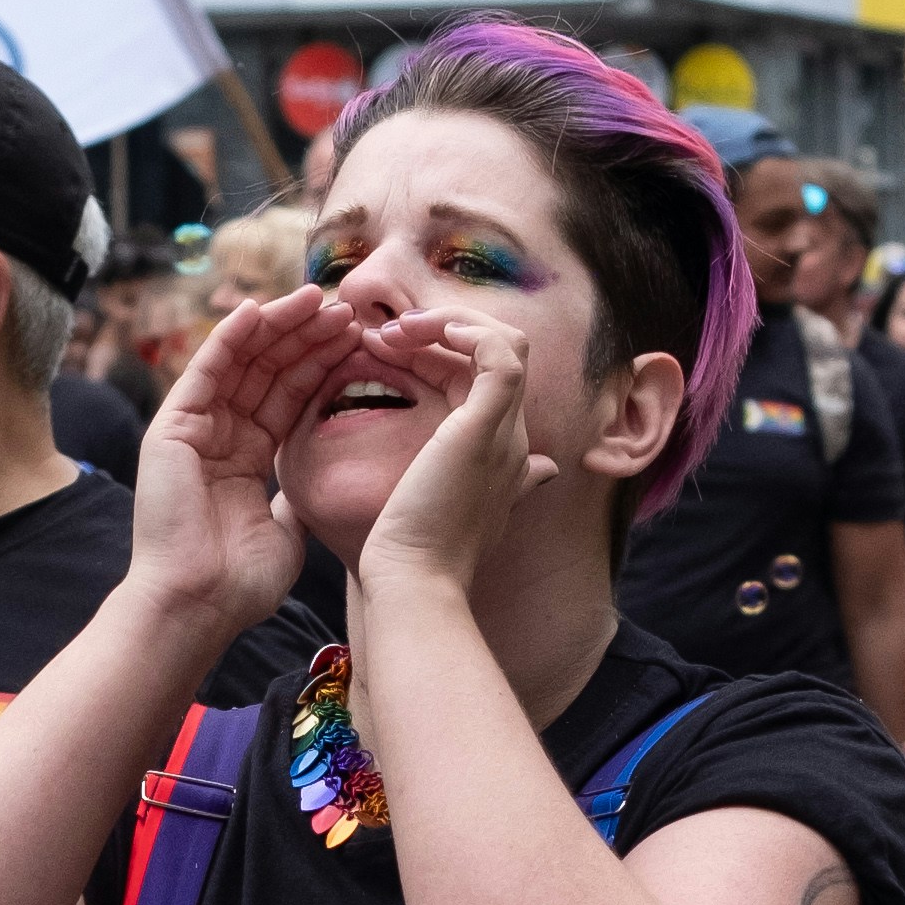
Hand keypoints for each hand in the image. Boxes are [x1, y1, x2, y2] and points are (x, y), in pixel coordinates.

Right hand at [129, 280, 349, 641]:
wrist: (197, 606)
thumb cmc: (240, 584)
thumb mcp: (286, 531)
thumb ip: (297, 498)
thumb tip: (320, 485)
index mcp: (246, 458)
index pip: (289, 396)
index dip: (322, 365)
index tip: (359, 339)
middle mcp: (219, 436)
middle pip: (268, 370)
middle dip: (307, 336)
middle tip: (346, 307)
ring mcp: (193, 429)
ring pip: (241, 361)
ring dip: (278, 326)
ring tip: (318, 297)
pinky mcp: (172, 426)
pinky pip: (206, 369)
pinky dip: (232, 337)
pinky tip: (262, 308)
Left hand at [345, 299, 553, 626]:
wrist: (413, 581)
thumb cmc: (408, 555)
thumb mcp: (435, 508)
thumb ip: (453, 485)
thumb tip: (520, 475)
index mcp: (499, 455)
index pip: (486, 380)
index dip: (438, 356)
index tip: (385, 358)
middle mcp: (513, 439)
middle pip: (498, 354)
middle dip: (441, 333)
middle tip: (384, 337)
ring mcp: (507, 431)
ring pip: (506, 341)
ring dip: (448, 324)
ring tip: (394, 333)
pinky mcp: (488, 424)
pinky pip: (501, 351)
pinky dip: (462, 330)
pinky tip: (414, 336)